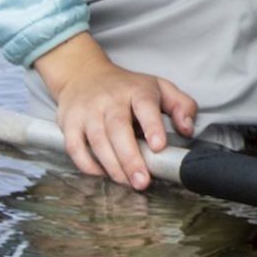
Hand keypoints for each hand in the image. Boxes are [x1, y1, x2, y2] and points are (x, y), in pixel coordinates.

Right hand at [34, 33, 196, 189]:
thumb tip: (187, 129)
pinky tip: (102, 174)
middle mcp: (110, 99)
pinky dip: (87, 164)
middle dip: (130, 158)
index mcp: (136, 90)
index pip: (145, 105)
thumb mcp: (159, 87)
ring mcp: (88, 111)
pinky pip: (75, 147)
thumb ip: (181, 106)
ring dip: (112, 165)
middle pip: (118, 128)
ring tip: (127, 182)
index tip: (158, 146)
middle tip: (142, 181)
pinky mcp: (69, 122)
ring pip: (97, 140)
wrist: (83, 74)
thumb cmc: (127, 87)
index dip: (152, 126)